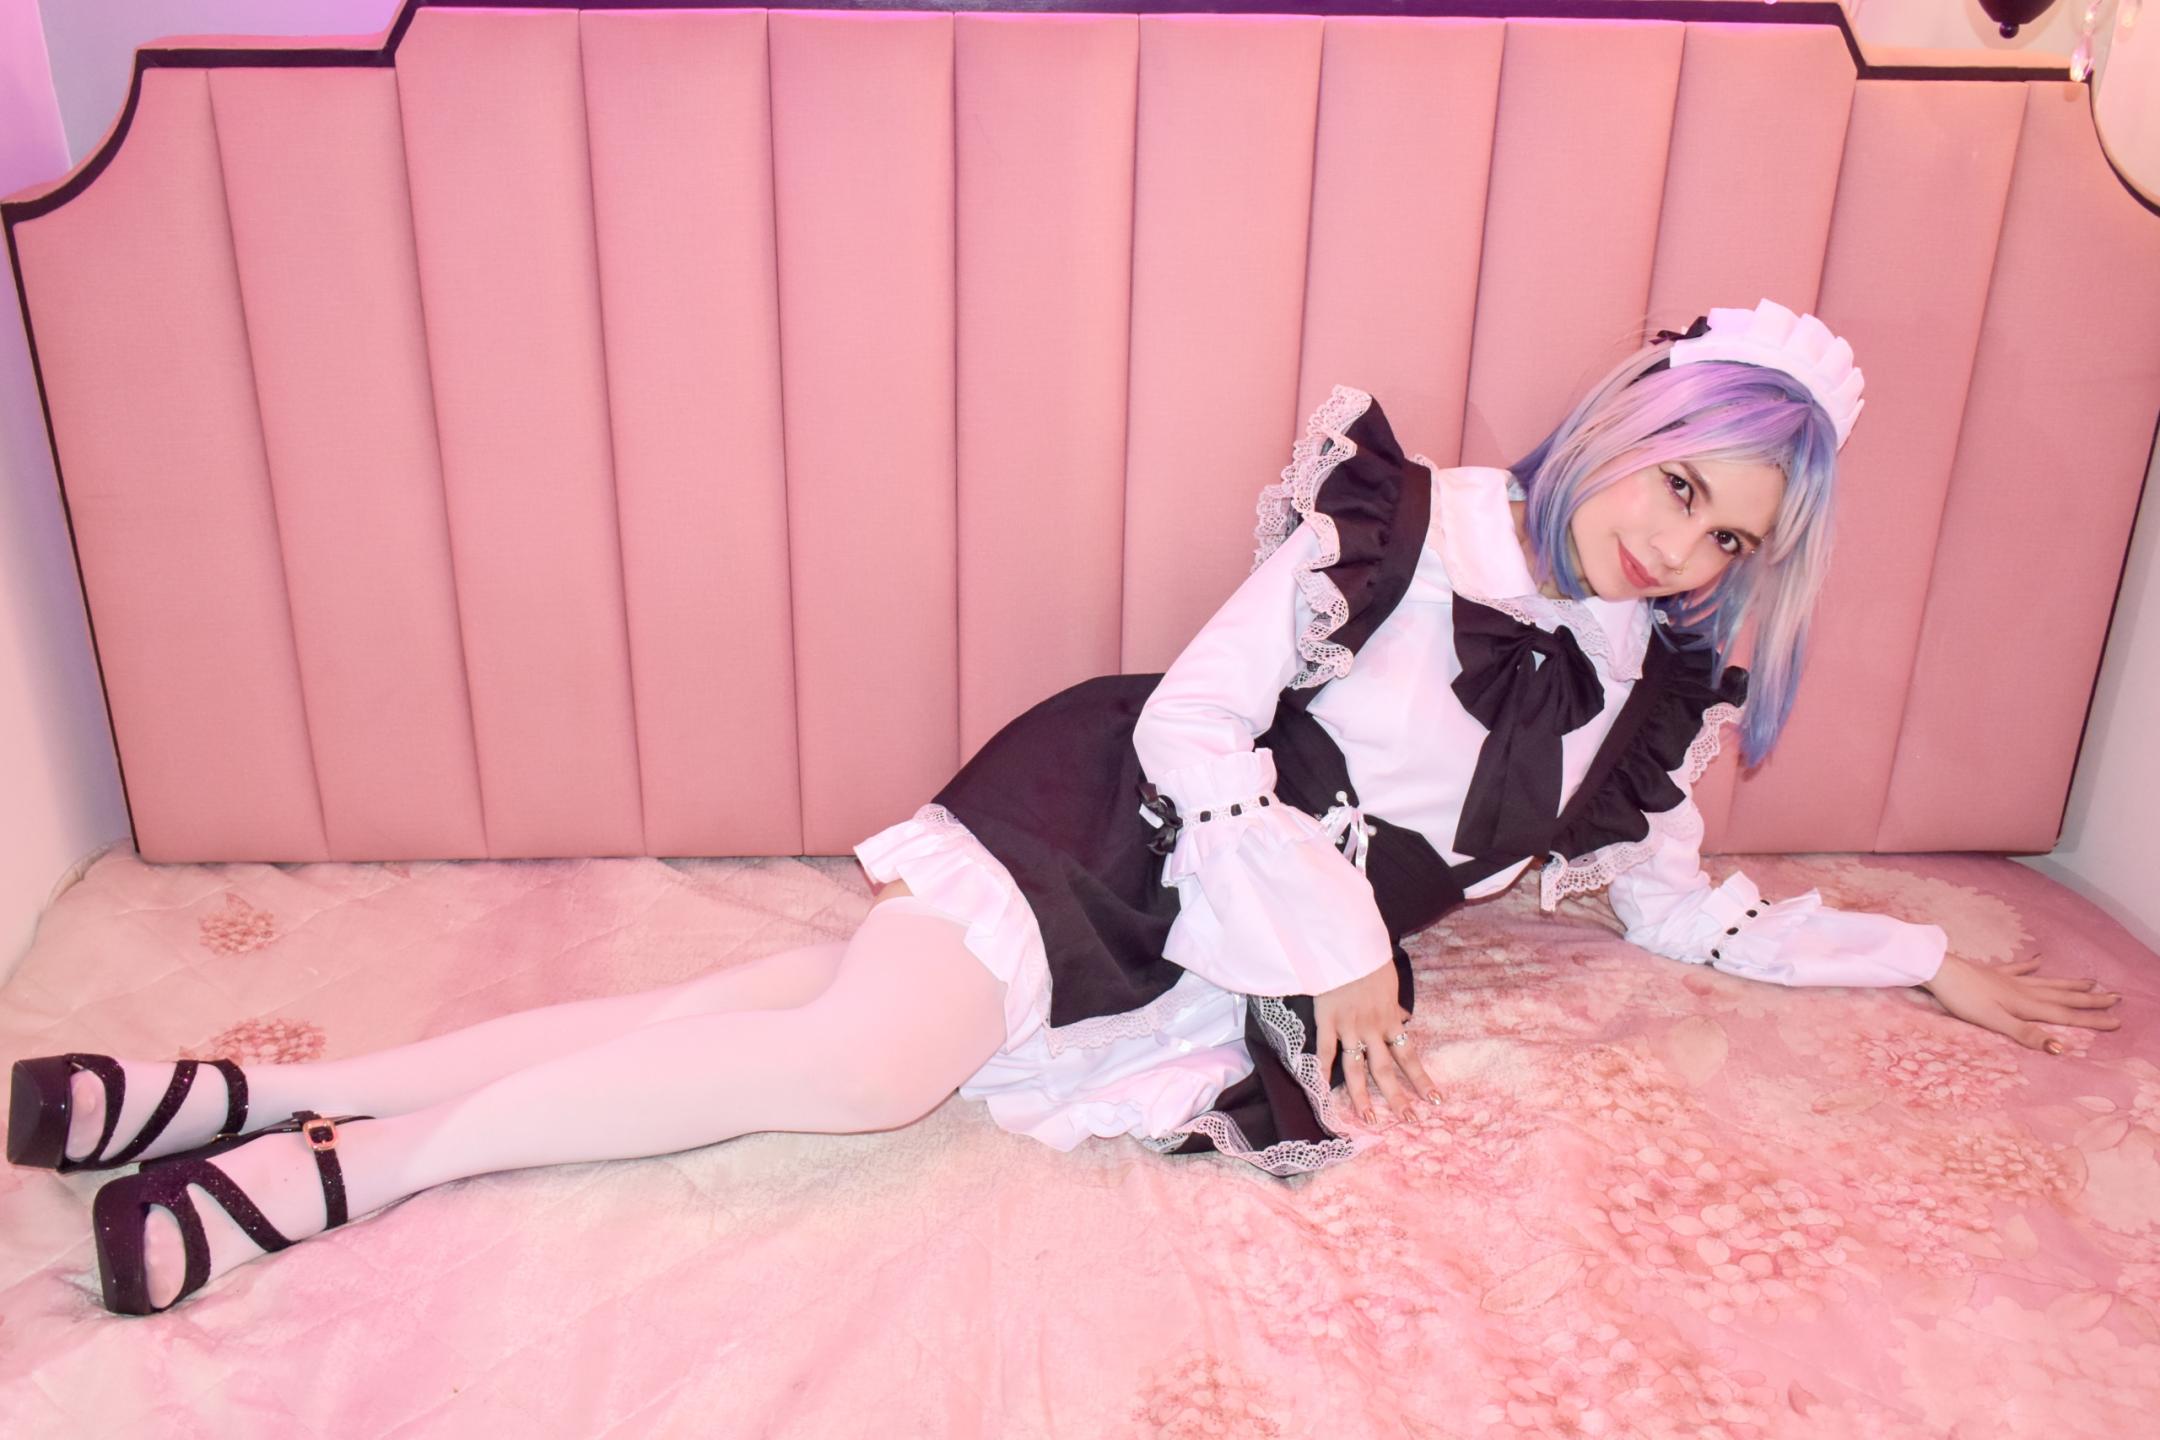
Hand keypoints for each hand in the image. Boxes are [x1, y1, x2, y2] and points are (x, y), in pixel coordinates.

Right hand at [1314, 961, 1437, 1125]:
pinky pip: (1324, 1050)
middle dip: (1398, 1098)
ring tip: (1369, 1119)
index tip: (1435, 1101)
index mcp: (1390, 1020)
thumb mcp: (1390, 984)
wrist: (1348, 943)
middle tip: (1409, 1122)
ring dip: (1362, 1097)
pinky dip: (1321, 1070)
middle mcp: (1373, 1029)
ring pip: (1356, 1069)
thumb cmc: (1369, 960)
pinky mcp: (1327, 1020)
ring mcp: (1349, 1027)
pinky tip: (1320, 1090)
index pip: (1410, 1056)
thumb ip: (1394, 1006)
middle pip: (1386, 1071)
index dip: (1422, 1080)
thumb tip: (1403, 1018)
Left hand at [1919, 953, 2121, 1051]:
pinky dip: (2031, 965)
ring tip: (2091, 980)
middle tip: (2116, 998)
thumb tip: (2060, 1048)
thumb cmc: (1963, 999)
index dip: (2092, 1020)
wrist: (1937, 970)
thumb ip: (2026, 1035)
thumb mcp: (1994, 1022)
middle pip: (2063, 996)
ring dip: (2070, 984)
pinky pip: (2019, 968)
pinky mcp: (1994, 973)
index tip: (2117, 1021)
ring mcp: (2009, 980)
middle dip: (2090, 999)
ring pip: (2047, 982)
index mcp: (2025, 1005)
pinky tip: (2040, 959)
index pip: (2065, 1015)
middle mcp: (2022, 991)